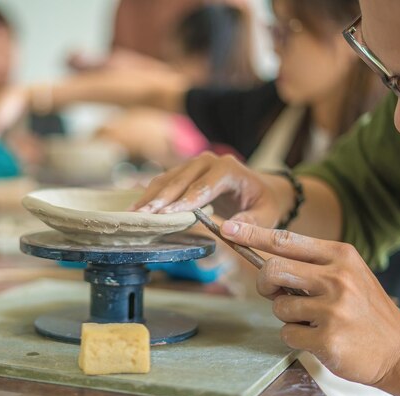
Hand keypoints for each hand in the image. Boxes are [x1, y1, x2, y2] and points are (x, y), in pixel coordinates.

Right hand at [132, 152, 289, 227]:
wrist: (262, 189)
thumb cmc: (263, 203)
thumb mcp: (266, 215)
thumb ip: (250, 223)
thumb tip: (227, 230)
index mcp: (229, 169)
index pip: (203, 186)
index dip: (185, 201)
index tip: (168, 215)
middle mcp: (208, 161)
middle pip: (180, 180)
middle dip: (160, 199)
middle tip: (143, 215)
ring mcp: (193, 165)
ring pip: (167, 179)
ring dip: (150, 197)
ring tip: (133, 214)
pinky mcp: (183, 172)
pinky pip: (163, 182)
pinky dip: (150, 195)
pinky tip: (136, 208)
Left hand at [220, 220, 399, 388]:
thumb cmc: (366, 311)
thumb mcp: (348, 274)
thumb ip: (311, 266)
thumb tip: (265, 262)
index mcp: (340, 256)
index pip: (286, 240)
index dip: (252, 235)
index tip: (227, 229)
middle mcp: (337, 278)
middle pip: (272, 270)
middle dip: (264, 284)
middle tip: (275, 293)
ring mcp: (333, 309)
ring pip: (277, 306)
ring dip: (288, 316)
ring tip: (315, 320)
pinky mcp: (328, 338)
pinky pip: (287, 334)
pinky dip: (296, 338)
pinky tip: (321, 339)